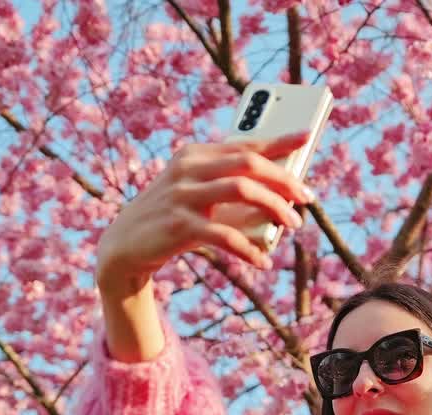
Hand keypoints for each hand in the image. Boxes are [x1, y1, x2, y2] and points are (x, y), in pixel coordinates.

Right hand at [95, 130, 314, 283]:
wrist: (124, 246)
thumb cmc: (171, 217)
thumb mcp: (195, 193)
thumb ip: (228, 186)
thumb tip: (282, 194)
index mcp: (194, 154)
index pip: (244, 144)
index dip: (278, 141)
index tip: (307, 137)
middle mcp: (188, 168)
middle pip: (248, 163)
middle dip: (284, 179)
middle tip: (307, 199)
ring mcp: (182, 195)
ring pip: (242, 190)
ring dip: (274, 207)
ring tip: (293, 224)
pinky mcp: (178, 225)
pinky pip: (224, 235)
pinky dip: (249, 249)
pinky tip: (263, 261)